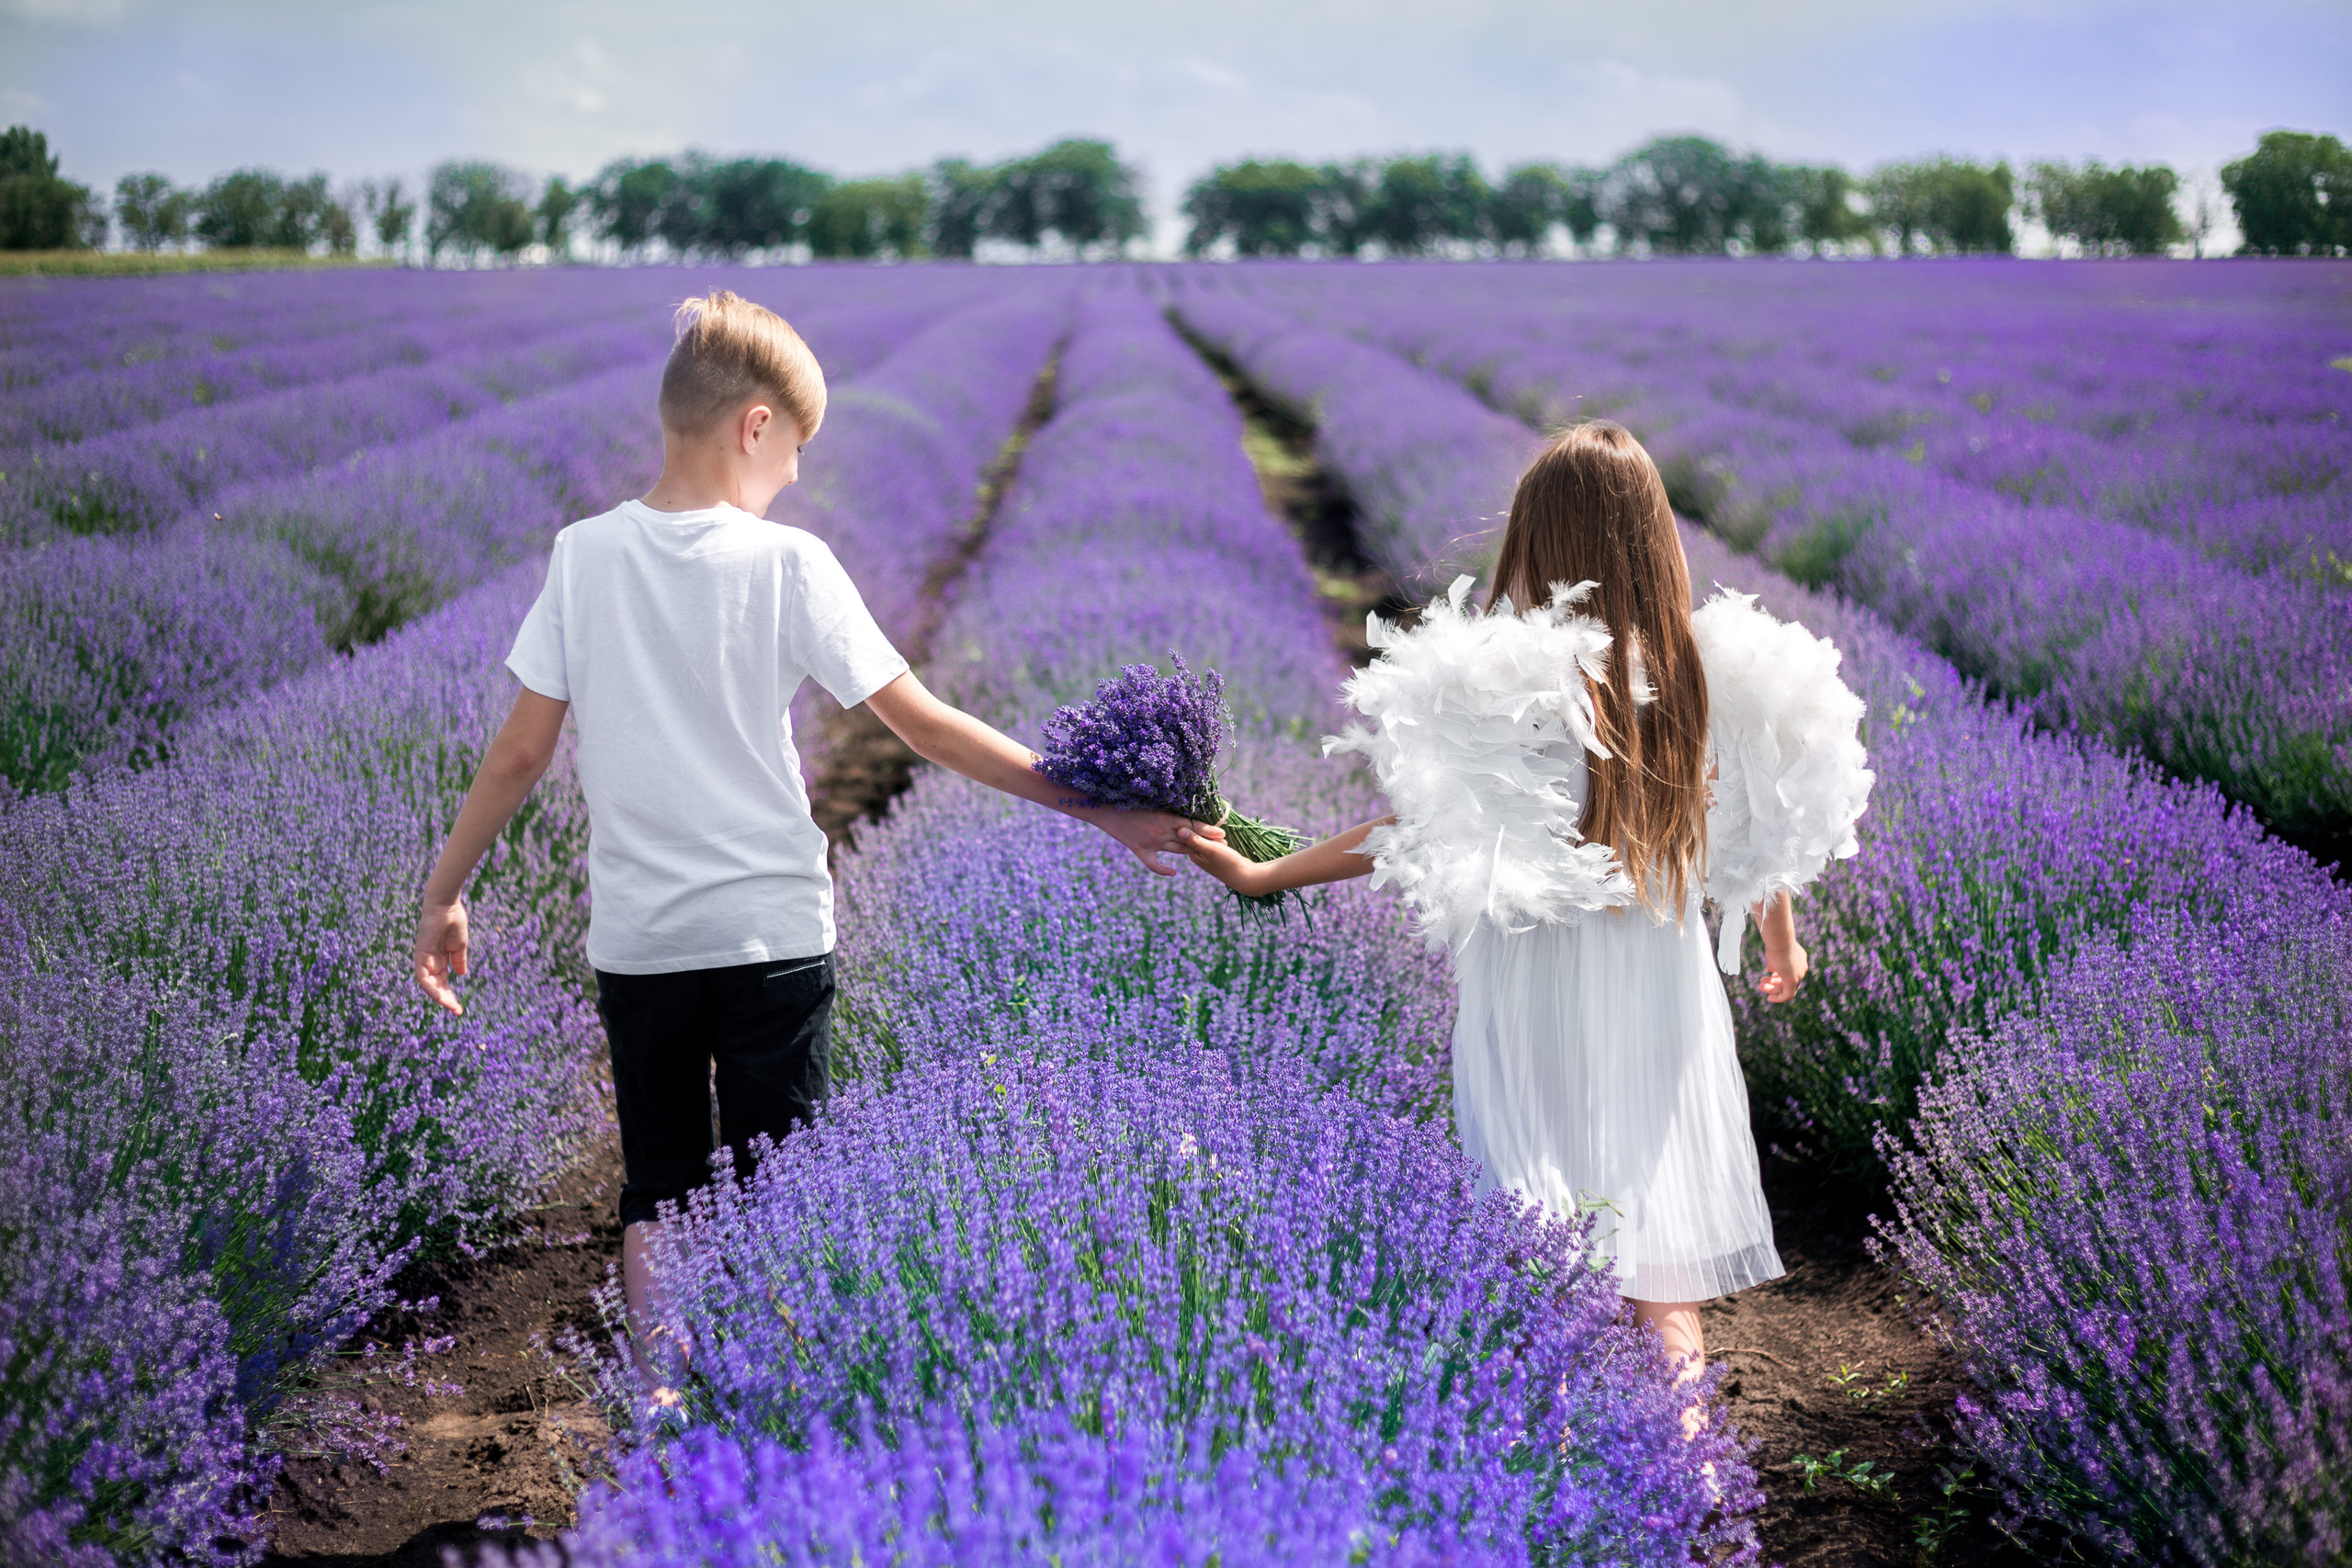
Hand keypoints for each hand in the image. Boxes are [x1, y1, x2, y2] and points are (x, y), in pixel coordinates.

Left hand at [414, 898, 469, 1014]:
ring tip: (451, 1006)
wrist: (446, 905)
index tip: (459, 1009)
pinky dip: (430, 987)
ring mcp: (423, 959)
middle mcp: (429, 961)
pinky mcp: (420, 955)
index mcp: (439, 959)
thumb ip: (459, 960)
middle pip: (436, 986)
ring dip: (439, 997)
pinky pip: (422, 976)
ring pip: (428, 985)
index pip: (443, 982)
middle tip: (456, 1011)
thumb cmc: (453, 920)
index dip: (450, 995)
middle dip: (446, 1000)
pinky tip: (440, 995)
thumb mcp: (459, 945)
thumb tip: (461, 974)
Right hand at [1085, 808, 1221, 874]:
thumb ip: (1168, 810)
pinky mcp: (1140, 850)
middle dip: (1207, 842)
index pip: (1194, 825)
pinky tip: (1173, 872)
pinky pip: (1154, 864)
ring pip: (1177, 850)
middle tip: (1223, 846)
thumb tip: (1183, 810)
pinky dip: (1164, 870)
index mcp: (1166, 817)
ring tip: (1206, 855)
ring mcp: (1152, 842)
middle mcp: (1162, 830)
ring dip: (1192, 852)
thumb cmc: (1129, 802)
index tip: (1223, 834)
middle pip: (1190, 839)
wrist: (1107, 809)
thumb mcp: (1152, 804)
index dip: (1209, 831)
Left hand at [1176, 823, 1274, 896]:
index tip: (1202, 818)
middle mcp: (1198, 855)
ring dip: (1212, 832)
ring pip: (1207, 838)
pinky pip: (1214, 842)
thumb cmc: (1227, 862)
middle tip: (1213, 823)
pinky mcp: (1217, 856)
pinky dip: (1217, 837)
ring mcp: (1208, 856)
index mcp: (1193, 854)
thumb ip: (1195, 840)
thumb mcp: (1210, 849)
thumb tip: (1177, 830)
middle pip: (1197, 836)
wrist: (1245, 876)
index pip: (1189, 834)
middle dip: (1204, 828)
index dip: (1196, 825)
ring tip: (1218, 827)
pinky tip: (1222, 833)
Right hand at [1755, 940, 1807, 1003]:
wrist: (1779, 940)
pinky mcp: (1793, 981)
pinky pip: (1788, 995)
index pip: (1790, 971)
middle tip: (1761, 983)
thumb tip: (1771, 969)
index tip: (1769, 976)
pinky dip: (1778, 998)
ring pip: (1787, 988)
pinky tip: (1769, 998)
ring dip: (1773, 989)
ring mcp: (1799, 975)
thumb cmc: (1775, 942)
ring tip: (1760, 987)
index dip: (1779, 975)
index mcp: (1799, 958)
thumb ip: (1775, 962)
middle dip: (1774, 983)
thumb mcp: (1775, 952)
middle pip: (1788, 980)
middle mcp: (1801, 967)